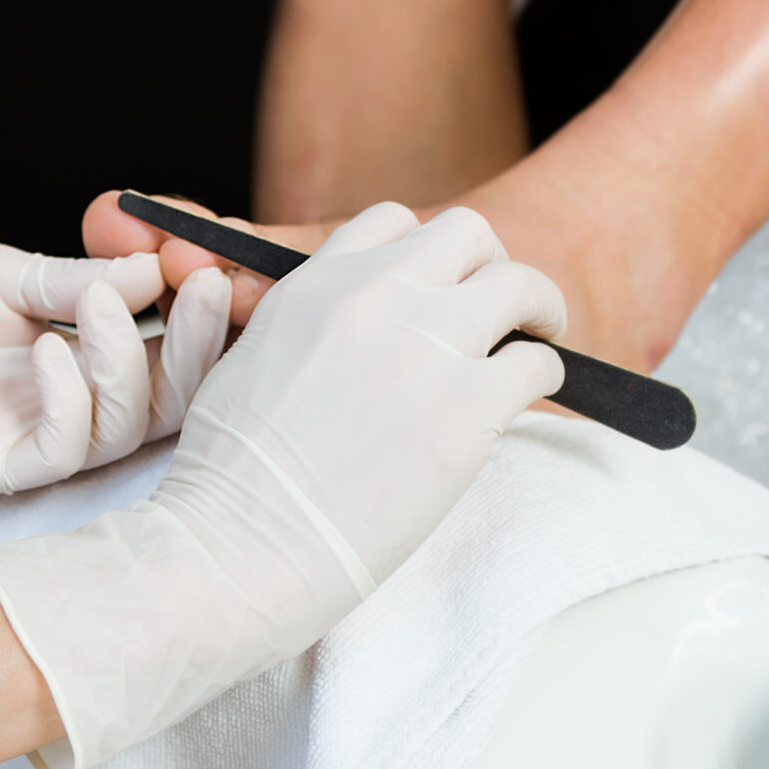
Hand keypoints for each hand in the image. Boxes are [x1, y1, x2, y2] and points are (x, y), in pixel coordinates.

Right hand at [0, 205, 566, 768]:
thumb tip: (272, 309)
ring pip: (520, 284)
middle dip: (490, 266)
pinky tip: (530, 397)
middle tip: (501, 310)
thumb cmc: (223, 480)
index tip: (438, 290)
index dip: (427, 255)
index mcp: (315, 285)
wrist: (237, 546)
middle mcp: (375, 297)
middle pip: (468, 235)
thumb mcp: (227, 365)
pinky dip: (545, 374)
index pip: (391, 222)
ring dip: (538, 309)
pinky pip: (537, 364)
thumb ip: (273, 322)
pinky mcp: (467, 408)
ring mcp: (426, 347)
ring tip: (539, 340)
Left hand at [0, 238, 233, 499]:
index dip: (206, 322)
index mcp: (79, 360)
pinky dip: (71, 399)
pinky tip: (49, 350)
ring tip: (101, 304)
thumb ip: (77, 281)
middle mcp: (68, 410)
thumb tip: (162, 267)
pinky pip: (61, 451)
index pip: (168, 354)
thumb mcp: (0, 271)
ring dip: (127, 363)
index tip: (227, 270)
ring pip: (123, 429)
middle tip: (210, 288)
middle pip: (168, 402)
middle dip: (198, 348)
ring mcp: (33, 444)